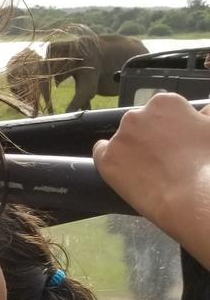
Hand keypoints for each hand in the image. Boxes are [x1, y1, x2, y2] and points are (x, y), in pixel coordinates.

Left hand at [92, 93, 209, 232]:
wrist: (194, 196)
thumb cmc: (208, 163)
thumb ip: (206, 113)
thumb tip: (203, 110)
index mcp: (164, 103)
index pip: (162, 111)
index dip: (170, 128)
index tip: (176, 141)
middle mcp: (137, 115)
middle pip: (140, 124)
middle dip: (150, 137)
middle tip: (166, 158)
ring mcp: (119, 138)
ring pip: (123, 140)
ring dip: (134, 150)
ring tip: (152, 170)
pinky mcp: (107, 159)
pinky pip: (101, 154)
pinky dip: (111, 161)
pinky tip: (124, 171)